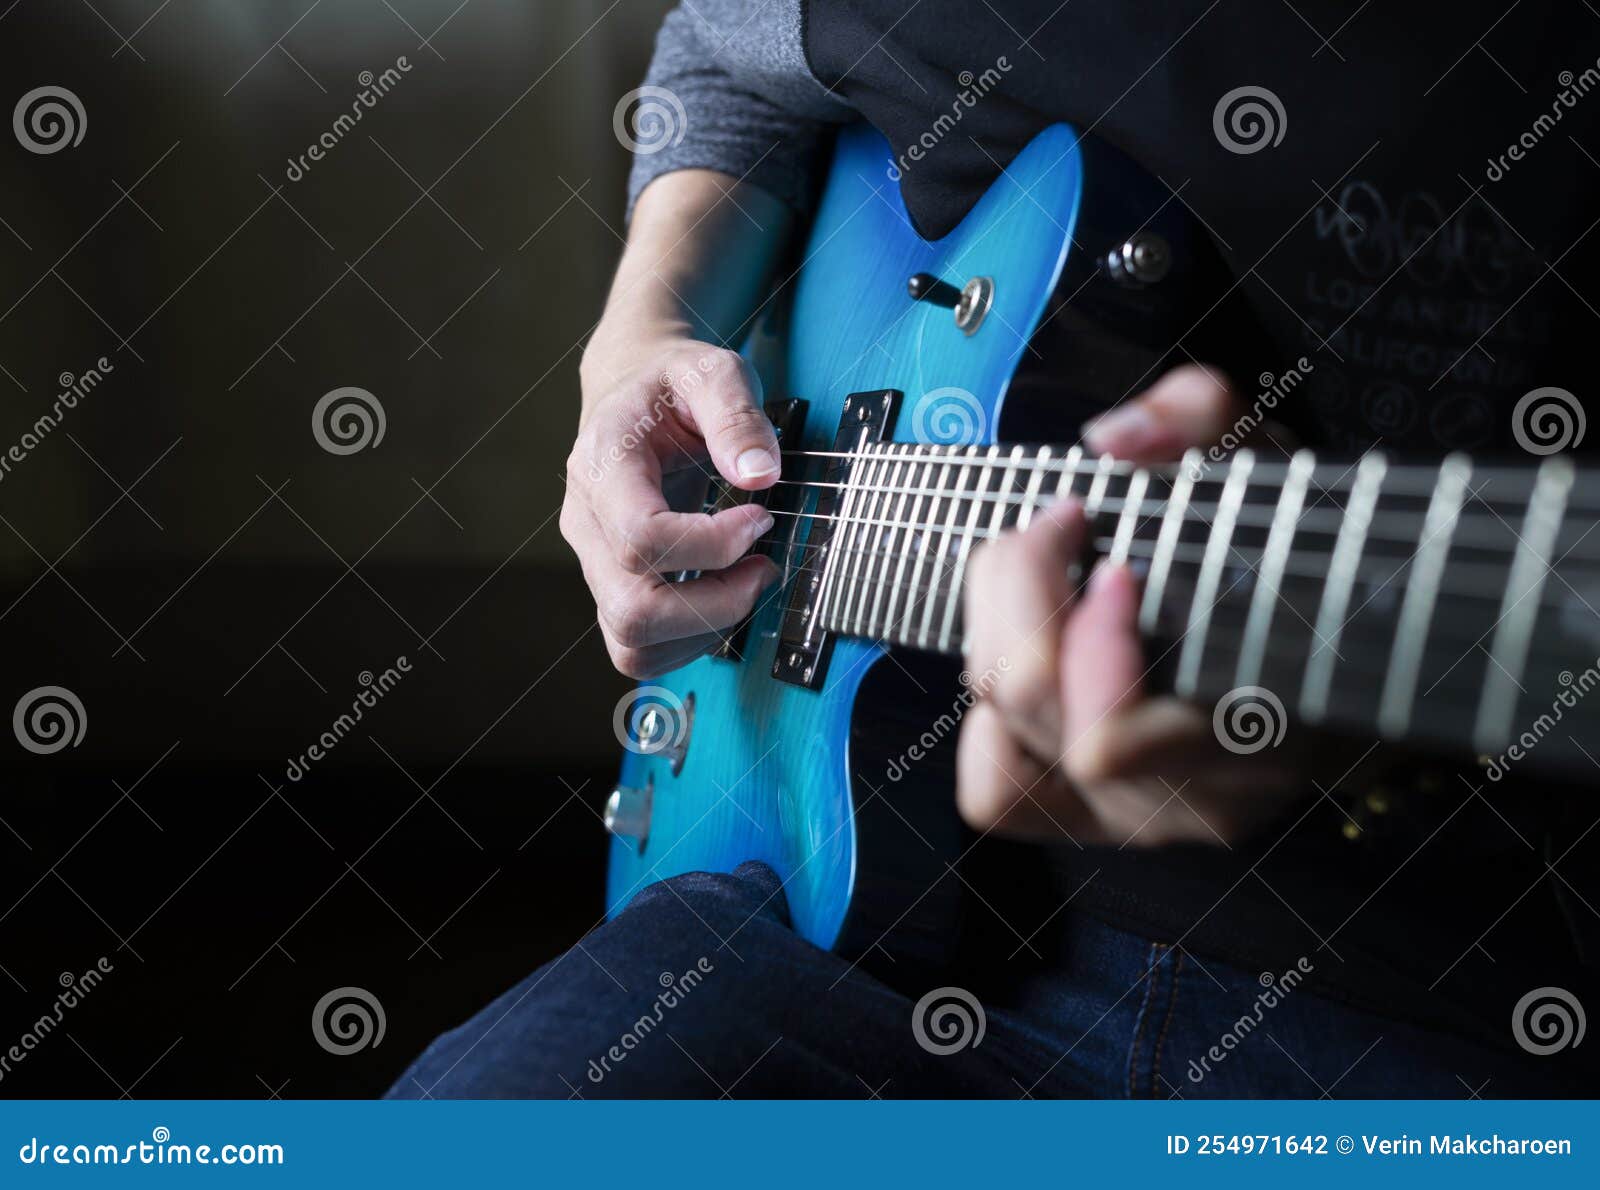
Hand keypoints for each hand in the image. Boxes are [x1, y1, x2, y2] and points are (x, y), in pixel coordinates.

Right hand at [563, 334, 780, 678]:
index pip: (642, 539)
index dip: (713, 546)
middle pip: (633, 609)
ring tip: (748, 583)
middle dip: (716, 603)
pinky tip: (725, 599)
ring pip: (632, 642)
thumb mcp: (711, 371)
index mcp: (603, 466)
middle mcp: (586, 523)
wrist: (634, 392)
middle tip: (764, 566)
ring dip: (705, 629)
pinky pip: (638, 649)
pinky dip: (690, 641)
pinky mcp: (612, 587)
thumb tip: (761, 476)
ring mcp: (594, 562)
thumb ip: (736, 416)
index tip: (758, 518)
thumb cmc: (672, 385)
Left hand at [957, 365, 1303, 845]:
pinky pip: (995, 796)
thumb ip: (1202, 418)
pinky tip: (1027, 659)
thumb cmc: (1302, 557)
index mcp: (1252, 735)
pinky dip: (988, 725)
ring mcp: (1136, 818)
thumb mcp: (1269, 465)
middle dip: (1024, 591)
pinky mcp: (1089, 817)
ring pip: (1002, 736)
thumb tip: (1114, 439)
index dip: (1088, 639)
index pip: (1109, 740)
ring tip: (1041, 579)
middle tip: (1061, 525)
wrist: (1348, 653)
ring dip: (997, 635)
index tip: (1114, 559)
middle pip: (1035, 711)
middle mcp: (1189, 799)